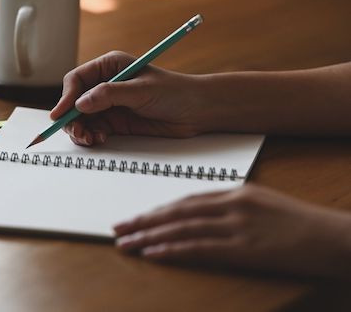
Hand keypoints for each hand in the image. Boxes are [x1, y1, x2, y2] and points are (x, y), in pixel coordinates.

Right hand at [51, 51, 210, 145]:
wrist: (197, 111)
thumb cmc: (174, 92)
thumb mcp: (141, 90)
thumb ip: (109, 95)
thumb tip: (80, 104)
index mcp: (109, 66)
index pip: (77, 80)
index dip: (66, 97)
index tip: (61, 114)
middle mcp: (105, 84)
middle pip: (73, 101)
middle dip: (70, 118)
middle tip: (77, 133)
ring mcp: (108, 105)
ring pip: (80, 118)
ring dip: (79, 130)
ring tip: (88, 139)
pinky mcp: (115, 122)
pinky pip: (93, 129)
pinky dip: (90, 136)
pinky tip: (98, 140)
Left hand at [113, 184, 350, 278]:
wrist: (333, 237)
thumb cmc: (299, 223)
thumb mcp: (262, 204)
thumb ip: (230, 206)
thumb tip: (199, 214)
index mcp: (235, 192)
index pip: (185, 199)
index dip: (157, 209)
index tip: (136, 217)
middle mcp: (231, 205)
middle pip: (176, 212)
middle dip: (143, 221)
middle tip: (117, 228)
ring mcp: (237, 226)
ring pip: (181, 229)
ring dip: (149, 237)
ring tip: (125, 244)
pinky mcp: (244, 248)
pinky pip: (198, 248)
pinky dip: (171, 250)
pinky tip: (152, 253)